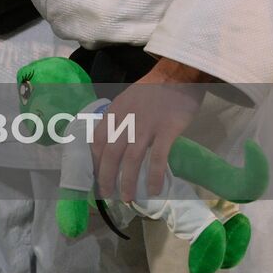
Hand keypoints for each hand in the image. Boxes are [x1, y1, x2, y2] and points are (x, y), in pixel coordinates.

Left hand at [93, 58, 211, 201]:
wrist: (178, 74)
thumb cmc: (154, 90)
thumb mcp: (127, 100)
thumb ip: (119, 118)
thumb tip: (112, 143)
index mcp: (114, 112)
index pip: (96, 140)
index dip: (94, 161)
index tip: (95, 176)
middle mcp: (126, 119)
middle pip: (110, 153)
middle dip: (106, 177)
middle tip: (107, 195)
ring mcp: (146, 125)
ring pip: (131, 159)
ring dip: (128, 182)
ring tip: (127, 198)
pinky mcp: (167, 130)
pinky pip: (158, 158)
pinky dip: (154, 175)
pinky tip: (154, 190)